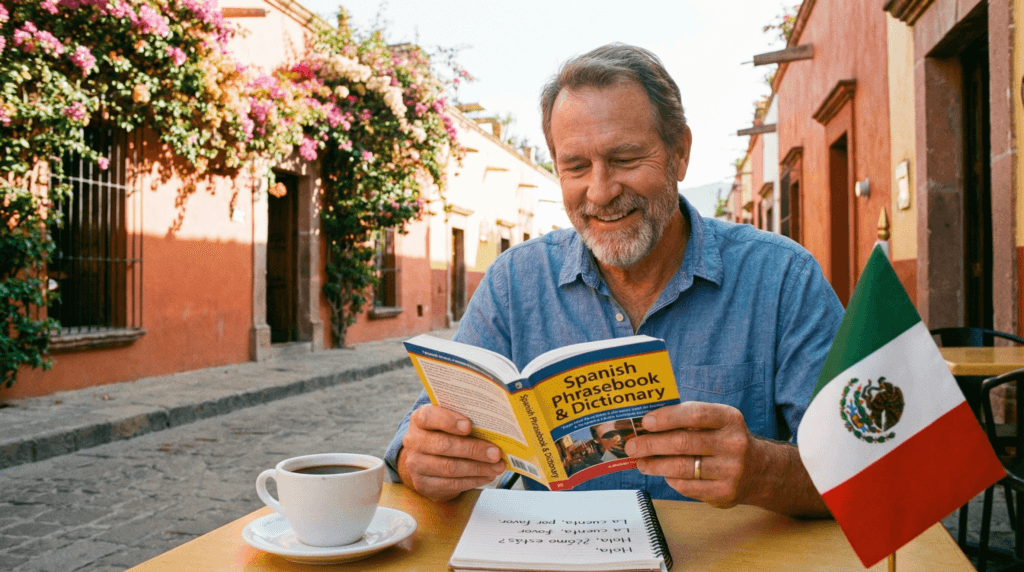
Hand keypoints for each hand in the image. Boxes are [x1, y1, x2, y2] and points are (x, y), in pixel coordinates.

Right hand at [397, 405, 505, 502]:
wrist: (424, 460)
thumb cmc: (443, 435)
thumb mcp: (447, 422)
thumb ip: (463, 420)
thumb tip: (493, 426)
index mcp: (419, 420)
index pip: (429, 416)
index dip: (448, 421)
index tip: (469, 426)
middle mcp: (413, 441)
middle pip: (443, 445)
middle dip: (473, 449)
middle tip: (495, 453)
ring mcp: (415, 464)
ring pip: (449, 467)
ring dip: (478, 468)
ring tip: (497, 466)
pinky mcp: (423, 484)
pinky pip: (451, 484)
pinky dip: (473, 480)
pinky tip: (487, 475)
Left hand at [624, 402, 756, 508]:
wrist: (759, 470)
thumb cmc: (724, 440)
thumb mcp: (716, 422)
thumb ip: (687, 419)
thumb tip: (646, 424)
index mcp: (729, 418)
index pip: (695, 414)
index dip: (667, 417)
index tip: (645, 422)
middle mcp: (734, 443)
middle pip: (683, 442)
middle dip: (651, 444)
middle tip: (632, 446)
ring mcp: (731, 470)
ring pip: (682, 467)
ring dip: (655, 464)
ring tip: (640, 461)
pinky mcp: (724, 492)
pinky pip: (687, 486)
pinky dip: (670, 479)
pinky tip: (663, 474)